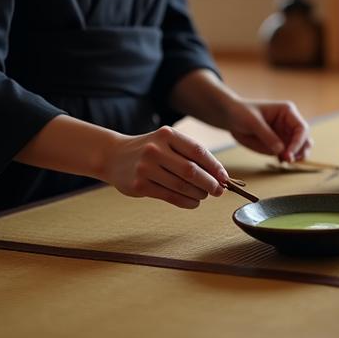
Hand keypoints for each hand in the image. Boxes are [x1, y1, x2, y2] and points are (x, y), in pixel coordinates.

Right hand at [101, 126, 228, 208]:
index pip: (197, 151)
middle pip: (191, 170)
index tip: (225, 178)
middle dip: (210, 183)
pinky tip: (193, 202)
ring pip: (181, 185)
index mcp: (167, 135)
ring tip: (205, 196)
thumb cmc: (149, 150)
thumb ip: (189, 155)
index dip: (214, 166)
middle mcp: (155, 149)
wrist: (113, 156)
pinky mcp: (139, 185)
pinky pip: (170, 196)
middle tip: (219, 191)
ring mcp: (145, 168)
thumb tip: (218, 175)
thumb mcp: (166, 142)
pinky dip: (186, 202)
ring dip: (198, 194)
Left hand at [225, 100, 311, 162]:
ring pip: (301, 148)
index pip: (301, 128)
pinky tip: (279, 161)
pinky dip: (288, 159)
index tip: (289, 154)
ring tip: (285, 161)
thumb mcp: (253, 122)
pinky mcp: (278, 145)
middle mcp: (290, 124)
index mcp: (288, 112)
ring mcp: (285, 135)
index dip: (298, 142)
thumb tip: (281, 150)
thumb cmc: (242, 113)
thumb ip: (267, 135)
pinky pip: (289, 154)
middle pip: (305, 139)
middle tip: (289, 160)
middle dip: (301, 150)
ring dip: (297, 156)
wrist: (231, 117)